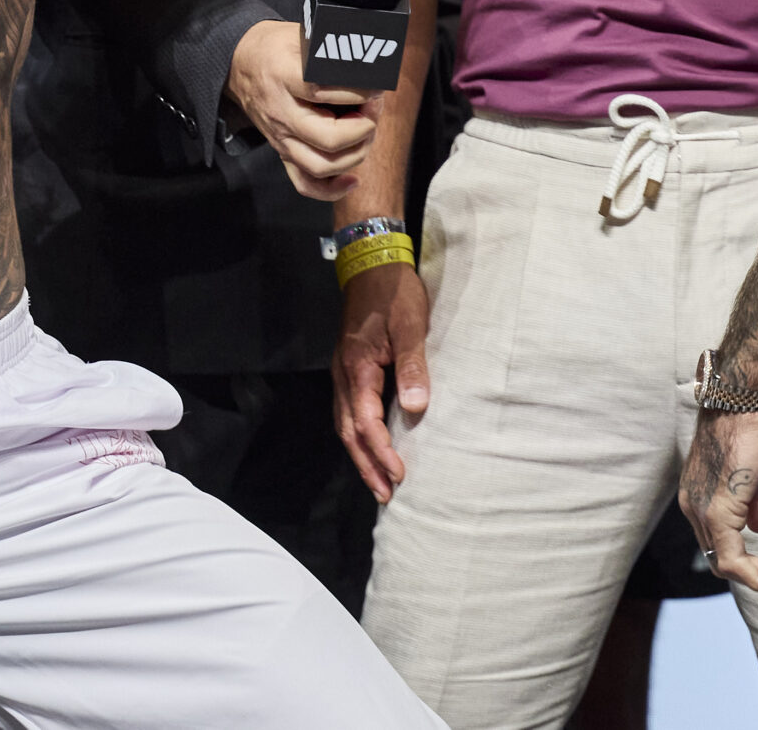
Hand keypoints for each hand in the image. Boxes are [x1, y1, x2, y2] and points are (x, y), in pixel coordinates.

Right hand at [227, 20, 376, 200]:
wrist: (240, 64)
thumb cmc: (277, 48)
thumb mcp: (302, 35)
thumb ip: (332, 49)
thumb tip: (371, 62)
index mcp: (284, 77)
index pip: (322, 92)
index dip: (356, 93)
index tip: (375, 88)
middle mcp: (281, 113)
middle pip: (327, 138)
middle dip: (362, 128)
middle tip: (373, 109)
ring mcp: (280, 138)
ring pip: (320, 165)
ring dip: (355, 154)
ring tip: (366, 131)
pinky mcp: (282, 152)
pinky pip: (304, 183)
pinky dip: (331, 189)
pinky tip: (353, 179)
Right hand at [332, 259, 430, 501]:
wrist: (371, 263)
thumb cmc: (394, 293)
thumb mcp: (411, 325)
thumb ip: (412, 366)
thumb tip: (415, 407)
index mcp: (358, 368)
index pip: (366, 422)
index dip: (381, 451)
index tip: (399, 474)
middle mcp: (344, 375)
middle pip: (349, 431)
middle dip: (367, 465)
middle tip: (385, 494)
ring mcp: (343, 372)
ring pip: (344, 424)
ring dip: (360, 455)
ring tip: (378, 481)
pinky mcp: (349, 368)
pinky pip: (348, 411)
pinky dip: (357, 435)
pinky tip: (370, 445)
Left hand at [680, 406, 757, 597]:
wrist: (744, 398)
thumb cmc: (750, 423)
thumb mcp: (755, 468)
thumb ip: (755, 499)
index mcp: (698, 495)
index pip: (718, 540)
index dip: (747, 559)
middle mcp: (693, 506)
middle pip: (721, 556)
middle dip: (757, 574)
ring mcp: (702, 510)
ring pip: (727, 562)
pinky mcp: (717, 511)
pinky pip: (734, 558)